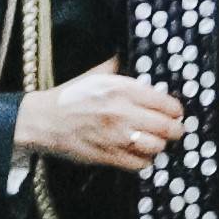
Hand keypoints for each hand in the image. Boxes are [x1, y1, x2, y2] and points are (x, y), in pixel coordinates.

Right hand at [13, 70, 190, 174]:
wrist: (42, 120)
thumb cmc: (70, 96)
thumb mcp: (95, 74)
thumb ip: (118, 66)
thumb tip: (132, 54)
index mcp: (123, 90)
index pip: (166, 103)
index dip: (176, 110)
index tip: (176, 113)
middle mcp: (123, 113)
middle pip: (167, 128)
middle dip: (175, 130)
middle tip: (174, 130)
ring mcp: (116, 137)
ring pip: (157, 147)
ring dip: (159, 146)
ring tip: (156, 142)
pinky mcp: (107, 156)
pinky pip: (139, 164)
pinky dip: (144, 161)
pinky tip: (139, 154)